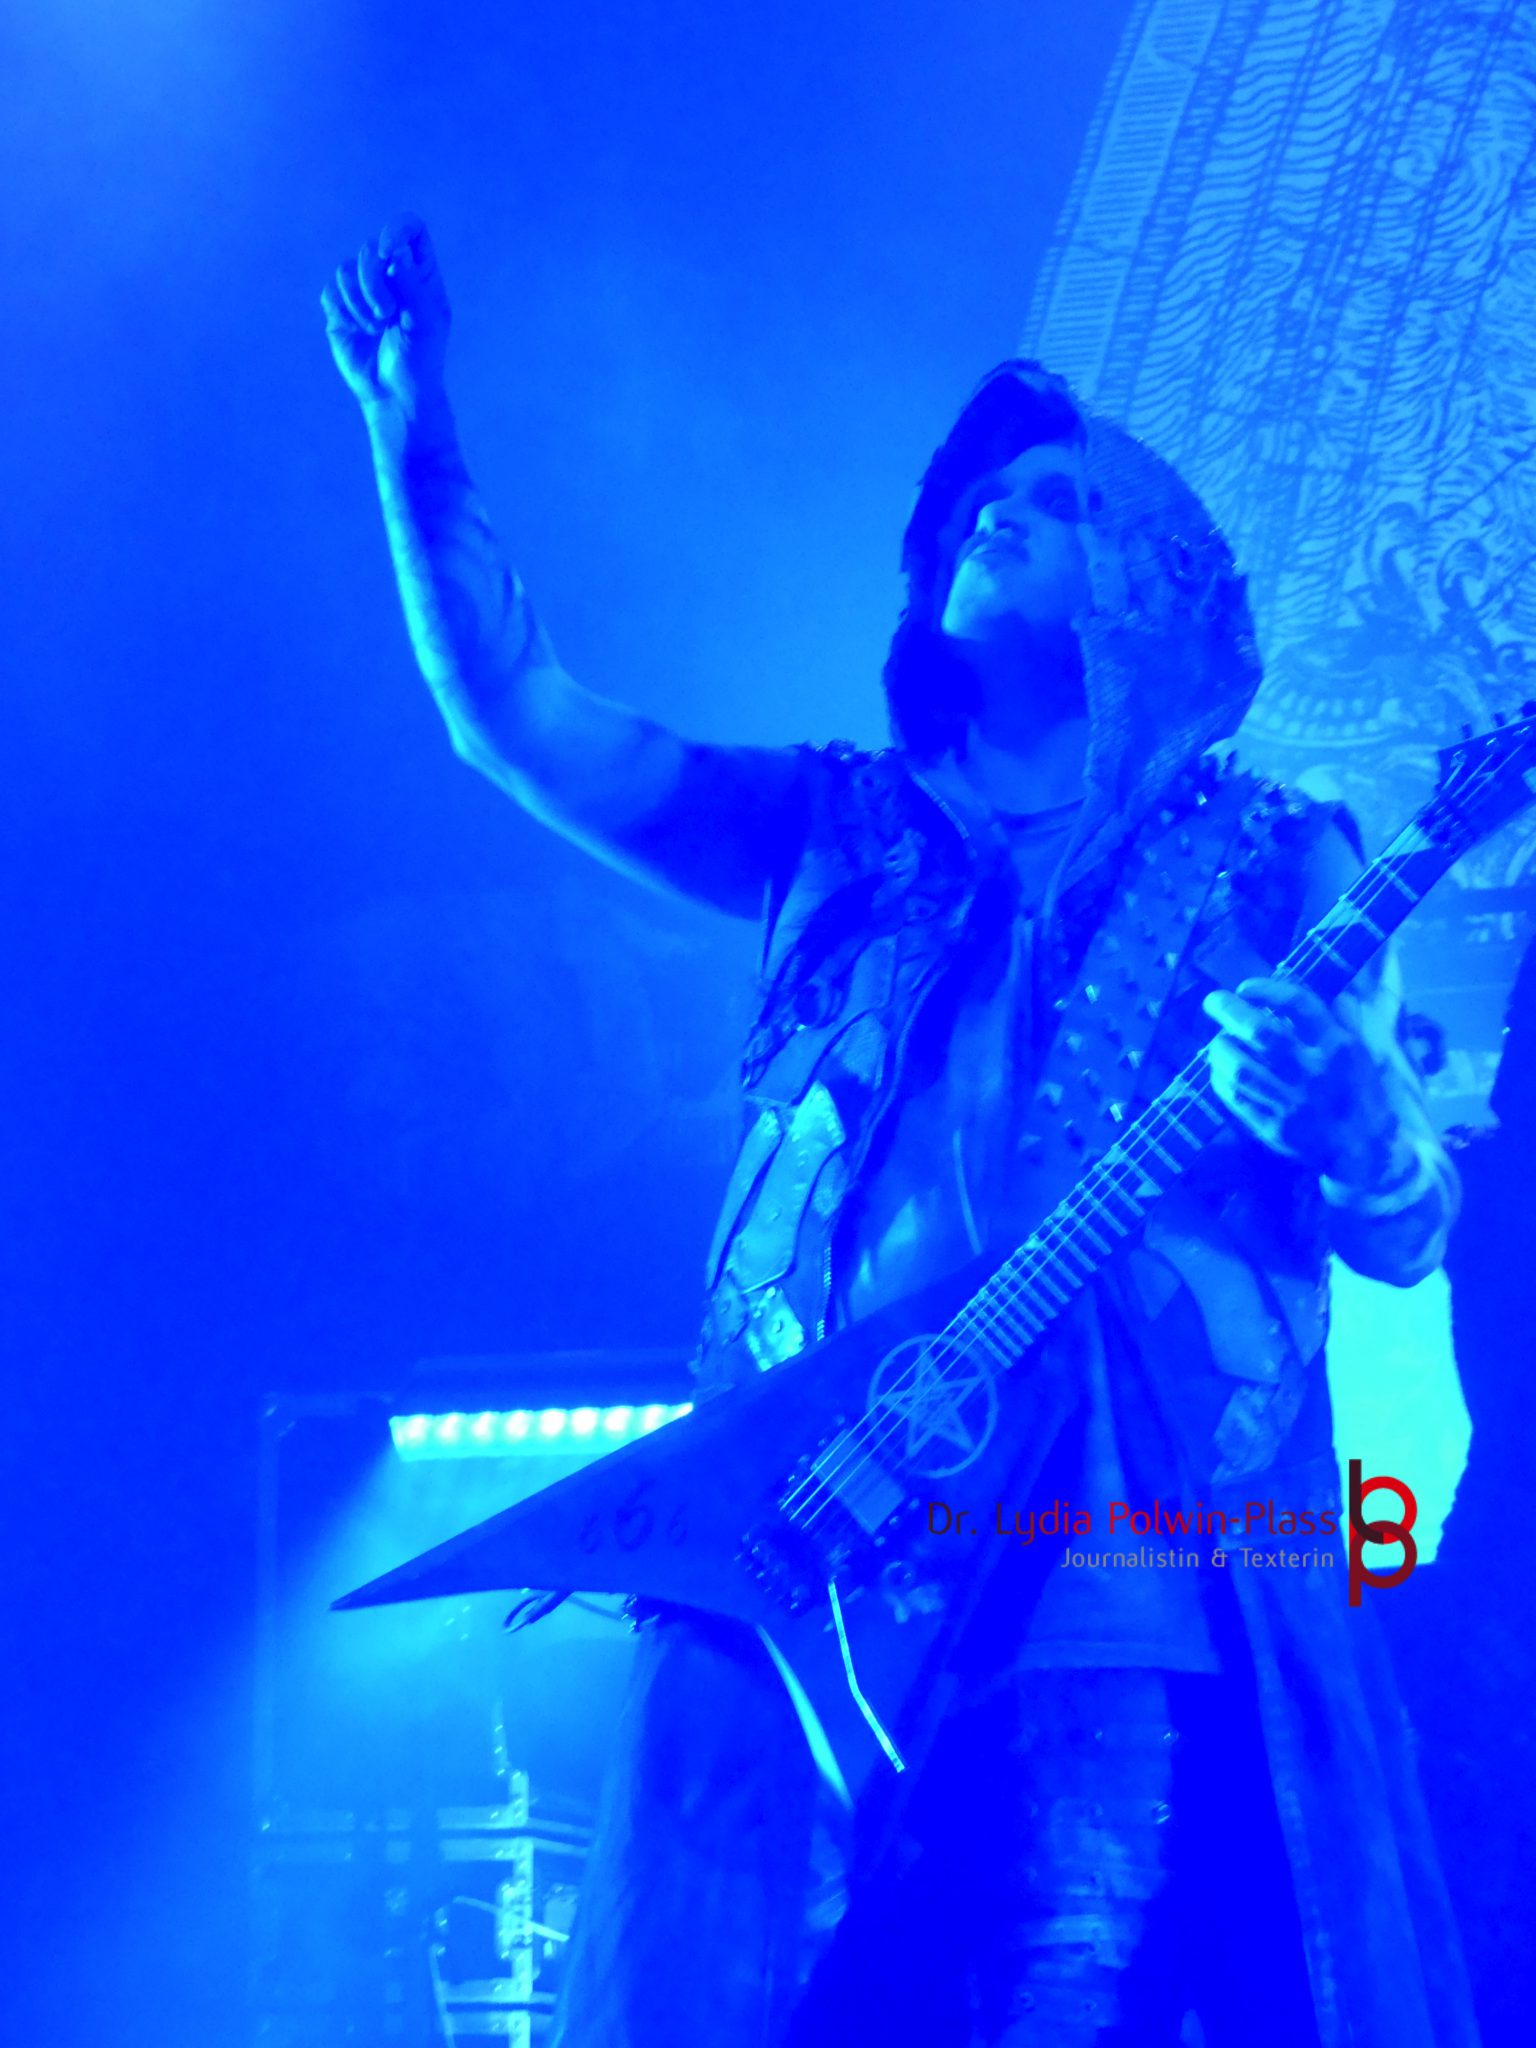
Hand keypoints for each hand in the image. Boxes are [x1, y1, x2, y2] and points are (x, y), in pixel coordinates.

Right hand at [321, 214, 451, 423]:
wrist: (396, 395)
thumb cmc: (420, 360)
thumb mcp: (426, 324)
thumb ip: (412, 285)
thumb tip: (394, 252)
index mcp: (419, 273)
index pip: (410, 228)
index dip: (396, 230)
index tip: (387, 251)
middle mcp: (389, 275)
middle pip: (369, 248)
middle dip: (373, 282)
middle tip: (387, 315)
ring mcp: (363, 291)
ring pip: (345, 270)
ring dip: (359, 302)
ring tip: (376, 329)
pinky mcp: (340, 309)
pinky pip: (331, 293)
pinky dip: (344, 313)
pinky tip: (360, 333)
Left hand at [1202, 976, 1407, 1185]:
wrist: (1364, 1149)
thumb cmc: (1358, 1091)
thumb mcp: (1358, 1048)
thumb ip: (1333, 1014)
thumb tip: (1298, 980)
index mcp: (1338, 1046)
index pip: (1298, 1004)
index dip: (1266, 989)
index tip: (1245, 987)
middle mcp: (1314, 1072)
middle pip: (1261, 1033)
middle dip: (1230, 1011)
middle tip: (1213, 1001)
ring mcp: (1292, 1103)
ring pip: (1240, 1068)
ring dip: (1220, 1048)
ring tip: (1218, 1041)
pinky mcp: (1274, 1128)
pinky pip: (1235, 1098)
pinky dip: (1220, 1078)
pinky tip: (1220, 1069)